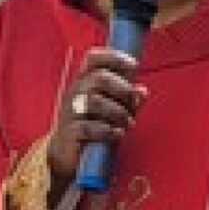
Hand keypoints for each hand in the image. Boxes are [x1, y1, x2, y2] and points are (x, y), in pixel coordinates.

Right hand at [48, 48, 146, 188]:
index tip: (133, 65)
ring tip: (128, 123)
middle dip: (123, 89)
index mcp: (84, 81)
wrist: (66, 152)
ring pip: (95, 102)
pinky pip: (88, 128)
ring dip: (119, 112)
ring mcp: (70, 112)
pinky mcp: (70, 133)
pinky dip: (108, 130)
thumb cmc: (91, 123)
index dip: (113, 57)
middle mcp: (75, 92)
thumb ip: (126, 99)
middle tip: (134, 103)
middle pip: (100, 79)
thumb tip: (142, 91)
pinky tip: (117, 134)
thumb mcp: (110, 107)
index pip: (93, 59)